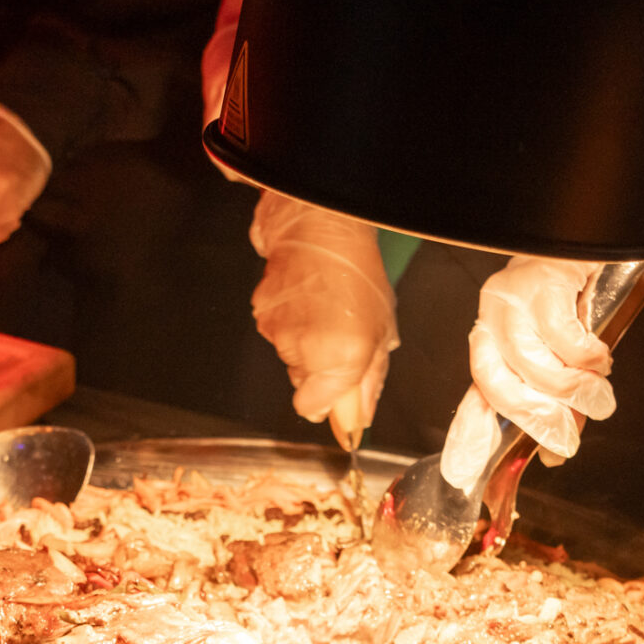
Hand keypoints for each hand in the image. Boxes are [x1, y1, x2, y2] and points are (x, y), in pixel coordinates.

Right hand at [247, 192, 395, 452]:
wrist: (320, 225)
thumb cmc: (358, 273)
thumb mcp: (382, 330)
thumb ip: (369, 380)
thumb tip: (359, 417)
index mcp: (338, 359)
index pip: (311, 408)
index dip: (326, 403)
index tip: (338, 394)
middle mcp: (302, 351)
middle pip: (302, 383)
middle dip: (320, 369)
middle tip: (340, 336)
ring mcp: (276, 332)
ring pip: (290, 356)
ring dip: (306, 342)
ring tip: (325, 310)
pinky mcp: (261, 314)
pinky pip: (278, 332)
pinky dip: (290, 322)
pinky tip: (305, 299)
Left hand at [438, 257, 613, 487]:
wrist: (596, 240)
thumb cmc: (576, 297)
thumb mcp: (561, 352)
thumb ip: (556, 398)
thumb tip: (558, 451)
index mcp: (492, 336)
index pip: (478, 389)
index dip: (470, 431)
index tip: (463, 471)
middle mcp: (493, 316)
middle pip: (498, 381)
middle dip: (536, 416)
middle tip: (569, 435)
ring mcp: (513, 297)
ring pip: (530, 362)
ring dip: (570, 388)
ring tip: (597, 392)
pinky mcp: (542, 281)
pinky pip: (562, 335)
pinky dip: (586, 356)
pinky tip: (600, 356)